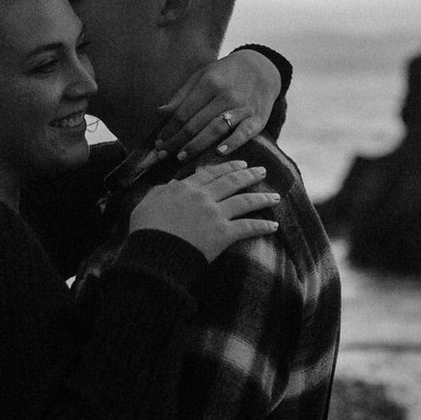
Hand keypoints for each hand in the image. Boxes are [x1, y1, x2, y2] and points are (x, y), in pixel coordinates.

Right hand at [129, 158, 281, 261]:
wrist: (152, 255)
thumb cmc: (145, 232)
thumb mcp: (146, 205)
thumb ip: (160, 192)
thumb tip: (172, 185)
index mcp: (184, 188)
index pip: (210, 173)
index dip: (228, 167)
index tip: (240, 163)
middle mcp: (202, 197)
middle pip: (231, 182)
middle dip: (249, 175)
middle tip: (262, 171)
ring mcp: (214, 214)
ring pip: (244, 201)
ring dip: (262, 198)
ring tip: (275, 196)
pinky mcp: (223, 234)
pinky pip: (248, 227)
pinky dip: (262, 226)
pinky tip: (274, 225)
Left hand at [156, 47, 280, 160]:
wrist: (262, 68)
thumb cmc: (226, 74)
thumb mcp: (202, 76)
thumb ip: (182, 96)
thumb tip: (160, 113)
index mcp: (210, 83)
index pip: (183, 112)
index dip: (169, 130)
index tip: (158, 143)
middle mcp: (226, 95)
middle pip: (196, 123)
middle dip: (177, 141)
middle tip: (163, 155)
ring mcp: (243, 107)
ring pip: (216, 129)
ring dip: (197, 145)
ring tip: (181, 157)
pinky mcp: (258, 118)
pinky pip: (244, 133)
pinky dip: (232, 143)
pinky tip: (219, 152)